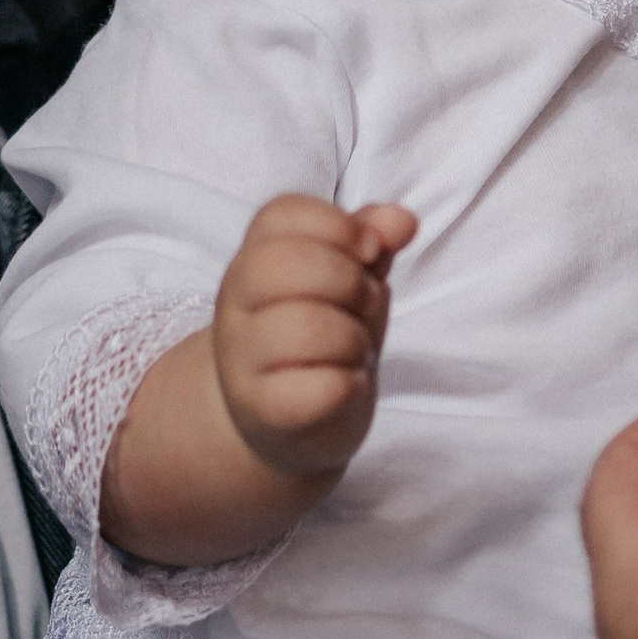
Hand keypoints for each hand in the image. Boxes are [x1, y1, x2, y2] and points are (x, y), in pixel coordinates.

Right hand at [100, 194, 416, 566]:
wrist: (288, 423)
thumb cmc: (322, 340)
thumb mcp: (349, 281)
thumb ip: (371, 243)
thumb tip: (402, 221)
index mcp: (253, 259)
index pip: (283, 215)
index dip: (340, 227)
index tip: (369, 253)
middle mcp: (235, 304)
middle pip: (287, 264)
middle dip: (351, 282)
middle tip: (364, 307)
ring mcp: (243, 359)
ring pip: (309, 327)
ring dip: (355, 339)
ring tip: (353, 352)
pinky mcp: (264, 411)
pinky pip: (320, 387)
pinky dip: (350, 385)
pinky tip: (348, 386)